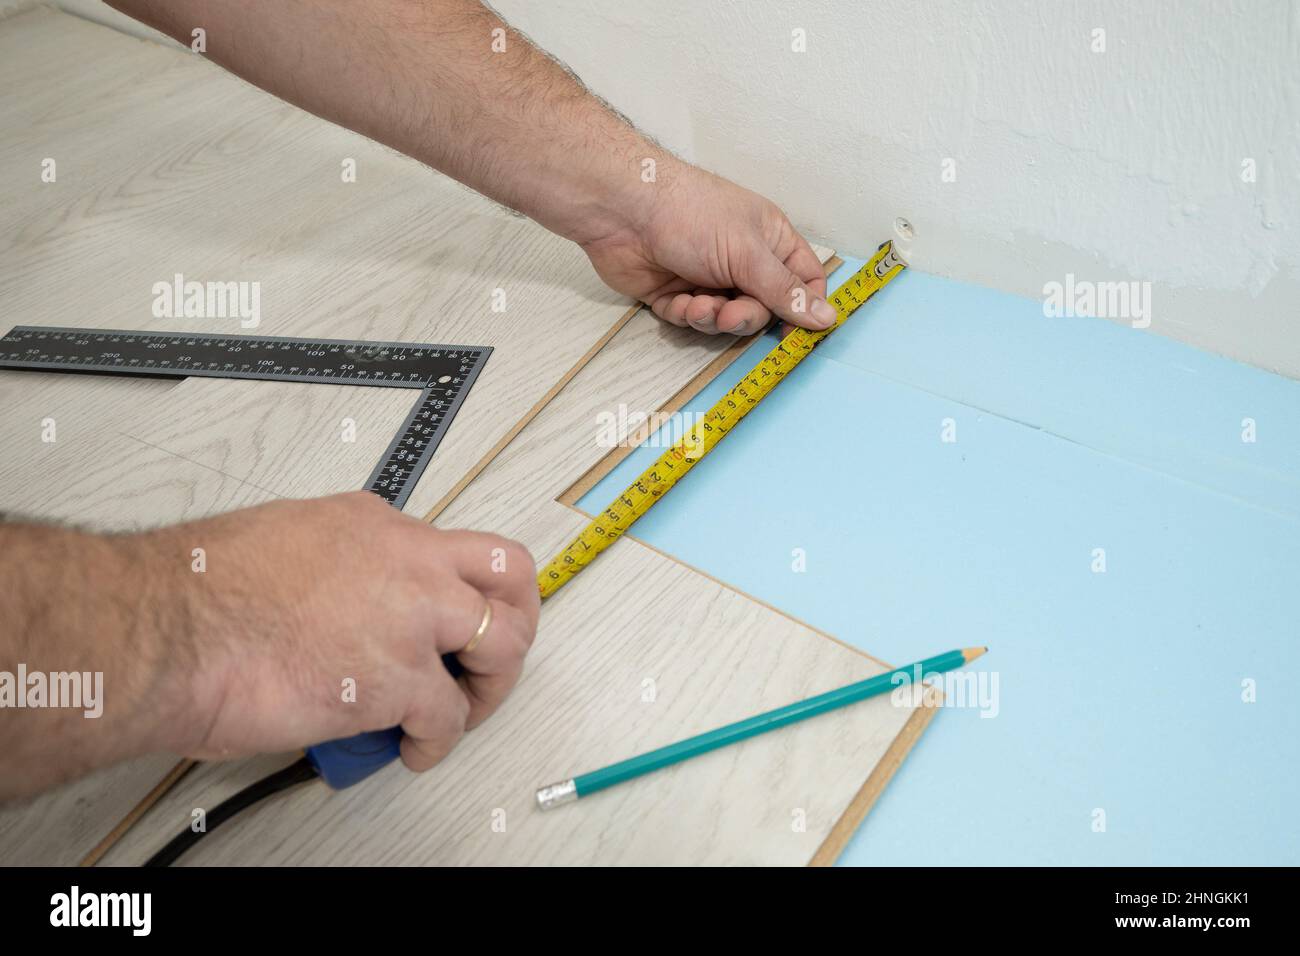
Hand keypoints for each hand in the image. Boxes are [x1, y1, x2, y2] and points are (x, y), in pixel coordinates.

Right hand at [140, 491, 539, 771]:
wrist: (167, 631)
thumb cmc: (197, 593)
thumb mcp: (282, 544)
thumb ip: (334, 565)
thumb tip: (344, 601)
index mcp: (374, 523)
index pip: (454, 548)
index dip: (463, 589)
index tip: (453, 619)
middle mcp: (407, 560)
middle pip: (510, 574)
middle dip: (515, 618)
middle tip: (489, 658)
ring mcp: (411, 617)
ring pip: (504, 641)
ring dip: (489, 683)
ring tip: (460, 708)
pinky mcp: (399, 678)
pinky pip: (451, 716)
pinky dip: (439, 742)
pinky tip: (414, 748)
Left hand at [579, 161, 832, 335]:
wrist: (624, 211)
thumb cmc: (691, 215)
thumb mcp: (748, 254)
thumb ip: (785, 291)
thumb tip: (828, 317)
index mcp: (770, 240)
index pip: (803, 282)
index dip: (802, 308)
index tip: (794, 330)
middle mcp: (742, 260)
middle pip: (762, 309)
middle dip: (745, 317)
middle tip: (728, 314)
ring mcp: (707, 277)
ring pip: (725, 319)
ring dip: (712, 318)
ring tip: (696, 304)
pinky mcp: (674, 293)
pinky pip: (691, 320)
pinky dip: (684, 316)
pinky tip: (676, 301)